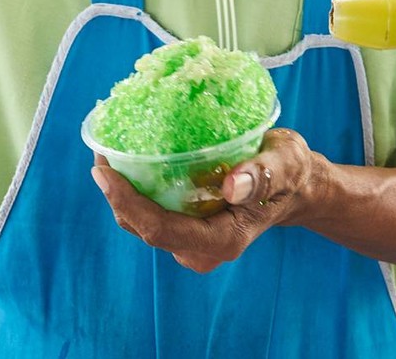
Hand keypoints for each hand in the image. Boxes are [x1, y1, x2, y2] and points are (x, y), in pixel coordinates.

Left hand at [91, 128, 322, 272]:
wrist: (295, 186)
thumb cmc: (290, 173)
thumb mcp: (285, 165)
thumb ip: (262, 176)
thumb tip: (230, 185)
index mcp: (221, 241)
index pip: (160, 230)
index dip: (126, 203)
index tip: (103, 170)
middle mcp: (200, 248)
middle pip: (143, 227)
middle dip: (116, 194)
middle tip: (100, 149)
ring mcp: (190, 240)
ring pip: (142, 221)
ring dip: (122, 190)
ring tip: (108, 149)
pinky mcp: (185, 226)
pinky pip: (151, 210)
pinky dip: (136, 187)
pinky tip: (129, 157)